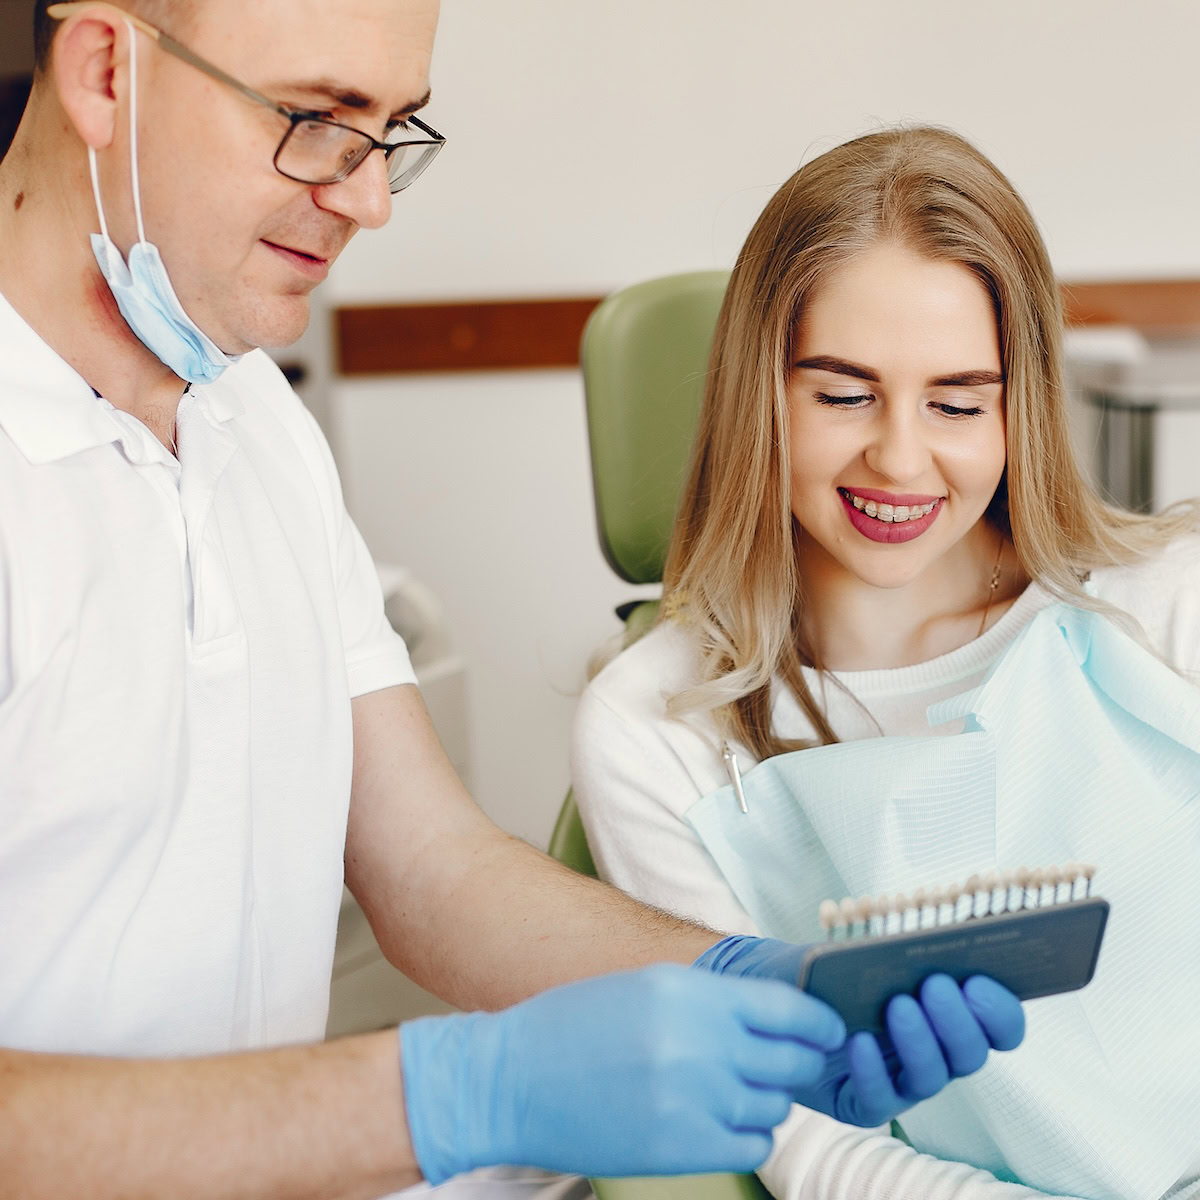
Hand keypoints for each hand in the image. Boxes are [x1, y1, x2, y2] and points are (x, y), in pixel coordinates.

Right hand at [399, 964, 845, 1183]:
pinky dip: (745, 1134)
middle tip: (779, 1063)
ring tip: (726, 1091)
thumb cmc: (576, 1026)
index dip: (819, 1022)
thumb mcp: (647, 987)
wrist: (513, 1080)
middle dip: (794, 1063)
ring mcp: (693, 1098)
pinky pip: (753, 1145)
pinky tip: (715, 1121)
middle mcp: (700, 1042)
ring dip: (763, 1099)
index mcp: (690, 992)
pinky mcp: (682, 1149)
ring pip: (775, 1105)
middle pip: (793, 1060)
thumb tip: (778, 1017)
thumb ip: (712, 1000)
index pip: (790, 1007)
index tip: (827, 1031)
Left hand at [694, 935, 1024, 1124]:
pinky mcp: (865, 1103)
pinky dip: (872, 1070)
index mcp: (951, 1014)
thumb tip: (933, 936)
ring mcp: (903, 1082)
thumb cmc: (833, 966)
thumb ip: (902, 948)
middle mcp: (936, 1053)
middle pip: (972, 1054)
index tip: (978, 981)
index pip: (1001, 1027)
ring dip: (919, 1042)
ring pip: (932, 1078)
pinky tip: (858, 1041)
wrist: (776, 993)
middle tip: (936, 985)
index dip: (999, 1010)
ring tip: (898, 1005)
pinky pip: (880, 1099)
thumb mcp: (866, 950)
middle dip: (959, 1020)